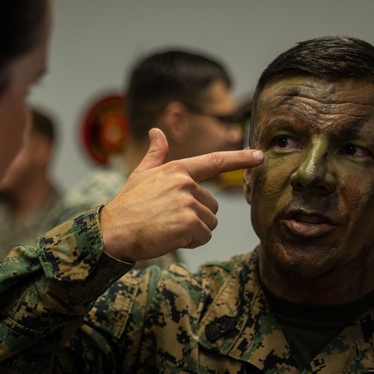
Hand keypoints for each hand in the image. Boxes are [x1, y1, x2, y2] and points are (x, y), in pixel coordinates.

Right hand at [100, 128, 263, 261]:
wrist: (114, 231)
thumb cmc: (127, 205)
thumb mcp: (141, 174)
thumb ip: (155, 154)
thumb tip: (156, 131)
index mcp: (177, 169)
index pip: (215, 161)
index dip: (240, 158)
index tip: (260, 156)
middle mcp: (185, 183)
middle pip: (212, 205)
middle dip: (197, 216)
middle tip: (169, 219)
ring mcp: (188, 203)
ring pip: (209, 222)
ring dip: (193, 230)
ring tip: (168, 227)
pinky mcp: (189, 223)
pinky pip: (204, 235)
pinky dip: (191, 241)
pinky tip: (170, 237)